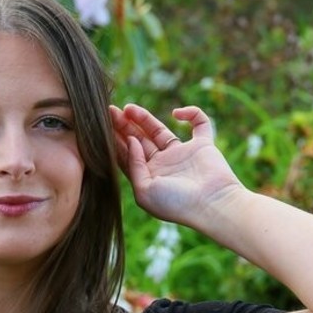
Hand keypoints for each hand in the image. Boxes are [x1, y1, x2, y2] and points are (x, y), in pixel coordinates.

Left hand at [109, 103, 241, 229]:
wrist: (211, 205)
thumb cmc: (176, 203)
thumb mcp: (144, 190)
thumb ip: (133, 165)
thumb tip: (131, 141)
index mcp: (149, 178)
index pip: (128, 156)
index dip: (115, 140)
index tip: (101, 125)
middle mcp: (164, 166)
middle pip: (140, 141)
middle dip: (124, 126)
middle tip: (110, 111)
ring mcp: (182, 154)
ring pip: (159, 131)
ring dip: (144, 118)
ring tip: (128, 108)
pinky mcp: (202, 145)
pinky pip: (199, 123)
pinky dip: (192, 113)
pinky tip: (177, 113)